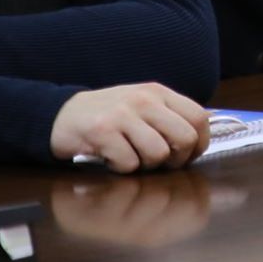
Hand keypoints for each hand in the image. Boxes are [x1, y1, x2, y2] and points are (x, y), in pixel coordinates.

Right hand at [49, 83, 212, 172]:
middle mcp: (144, 100)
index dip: (199, 143)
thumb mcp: (143, 107)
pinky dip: (122, 168)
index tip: (187, 155)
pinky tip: (111, 158)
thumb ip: (170, 118)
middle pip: (184, 138)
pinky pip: (129, 163)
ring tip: (131, 157)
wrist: (63, 115)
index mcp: (159, 93)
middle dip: (176, 160)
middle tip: (158, 162)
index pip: (199, 117)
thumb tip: (199, 142)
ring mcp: (123, 114)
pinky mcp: (103, 131)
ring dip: (146, 165)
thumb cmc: (109, 116)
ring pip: (158, 153)